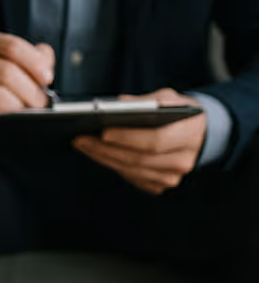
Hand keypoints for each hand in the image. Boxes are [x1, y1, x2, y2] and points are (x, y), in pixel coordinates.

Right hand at [0, 30, 54, 124]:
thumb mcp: (0, 57)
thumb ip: (28, 56)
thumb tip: (46, 62)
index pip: (12, 46)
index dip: (35, 63)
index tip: (47, 78)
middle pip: (7, 72)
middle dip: (31, 92)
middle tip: (40, 103)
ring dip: (18, 108)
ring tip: (25, 111)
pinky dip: (2, 119)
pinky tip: (6, 118)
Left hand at [73, 89, 205, 195]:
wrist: (201, 134)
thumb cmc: (181, 113)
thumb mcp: (170, 98)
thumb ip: (147, 100)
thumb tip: (118, 104)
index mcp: (187, 136)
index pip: (155, 140)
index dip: (128, 137)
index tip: (103, 131)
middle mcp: (182, 161)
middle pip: (138, 159)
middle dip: (106, 149)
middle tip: (81, 138)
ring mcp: (172, 177)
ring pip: (132, 171)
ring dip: (104, 158)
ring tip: (82, 144)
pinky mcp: (161, 185)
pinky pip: (132, 178)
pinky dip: (113, 165)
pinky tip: (96, 154)